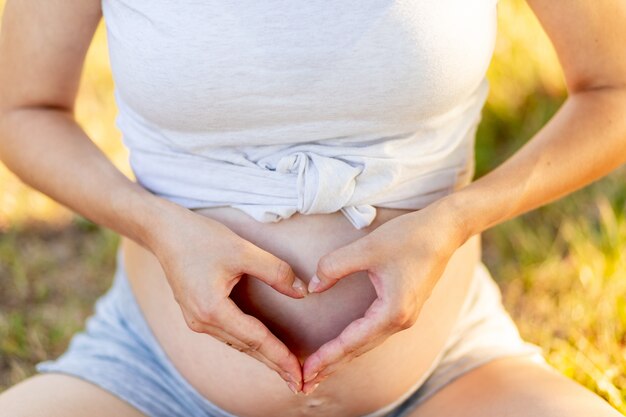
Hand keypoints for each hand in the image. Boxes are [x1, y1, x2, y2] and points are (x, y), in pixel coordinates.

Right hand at [147, 206, 308, 393]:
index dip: (280, 357)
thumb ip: (275, 271)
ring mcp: (196, 320)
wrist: (164, 231)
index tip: (299, 374)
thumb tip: (302, 292)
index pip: (255, 339)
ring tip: (286, 369)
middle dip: (274, 365)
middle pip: (246, 348)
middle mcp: (201, 321)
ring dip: (262, 356)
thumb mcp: (242, 250)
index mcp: (212, 309)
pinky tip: (262, 347)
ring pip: (237, 344)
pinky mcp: (196, 313)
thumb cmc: (201, 237)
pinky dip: (248, 343)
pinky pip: (227, 334)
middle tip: (299, 384)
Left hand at [300, 202, 466, 393]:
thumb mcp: (367, 248)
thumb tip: (313, 287)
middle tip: (304, 383)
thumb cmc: (410, 237)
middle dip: (331, 366)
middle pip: (359, 350)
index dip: (327, 357)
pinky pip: (374, 333)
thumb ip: (334, 266)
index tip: (305, 371)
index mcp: (392, 311)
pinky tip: (343, 347)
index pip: (352, 341)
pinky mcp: (404, 308)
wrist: (444, 230)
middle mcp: (401, 321)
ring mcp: (405, 316)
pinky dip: (355, 343)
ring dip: (342, 357)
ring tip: (319, 370)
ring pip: (367, 343)